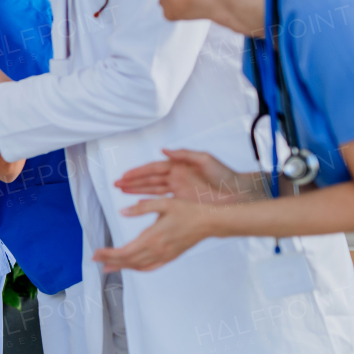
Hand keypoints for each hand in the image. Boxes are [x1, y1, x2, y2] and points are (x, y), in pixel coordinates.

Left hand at [92, 197, 213, 272]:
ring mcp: (165, 255)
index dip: (109, 254)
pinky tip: (132, 267)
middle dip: (110, 260)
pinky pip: (151, 267)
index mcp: (153, 237)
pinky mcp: (171, 257)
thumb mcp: (164, 203)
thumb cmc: (189, 210)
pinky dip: (138, 268)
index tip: (96, 253)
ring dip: (122, 267)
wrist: (210, 222)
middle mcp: (158, 250)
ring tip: (108, 267)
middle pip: (128, 261)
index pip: (125, 251)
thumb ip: (141, 207)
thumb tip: (122, 211)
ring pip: (138, 266)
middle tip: (95, 259)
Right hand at [114, 149, 263, 204]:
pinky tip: (137, 203)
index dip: (139, 172)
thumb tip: (165, 150)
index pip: (154, 168)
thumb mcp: (205, 159)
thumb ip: (184, 154)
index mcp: (180, 166)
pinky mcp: (182, 201)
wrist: (236, 193)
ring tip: (121, 190)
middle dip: (132, 181)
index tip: (125, 175)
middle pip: (149, 179)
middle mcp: (176, 177)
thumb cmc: (224, 175)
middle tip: (116, 184)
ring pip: (152, 189)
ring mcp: (178, 189)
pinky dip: (149, 201)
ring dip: (136, 190)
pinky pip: (161, 200)